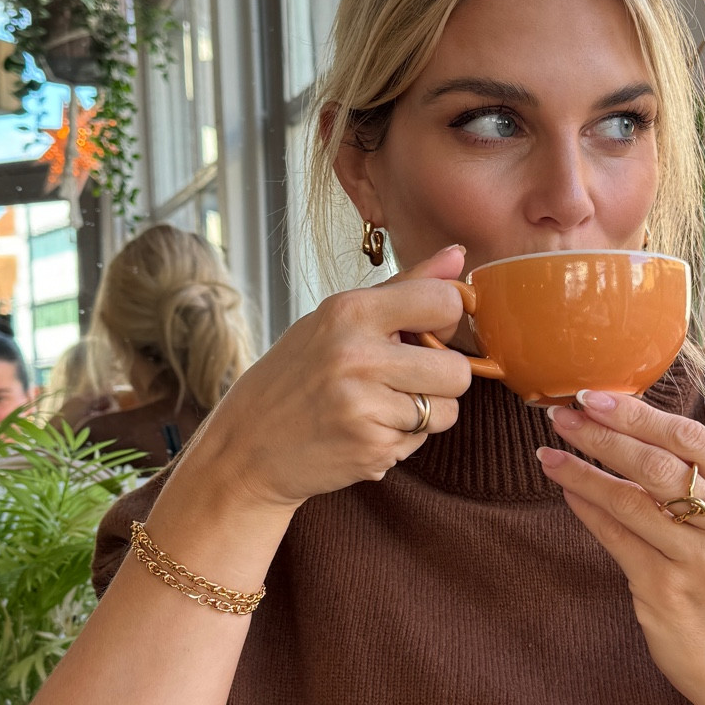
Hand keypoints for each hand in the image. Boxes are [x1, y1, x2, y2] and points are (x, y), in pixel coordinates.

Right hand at [194, 247, 474, 513]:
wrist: (246, 447)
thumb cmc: (294, 376)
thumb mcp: (336, 318)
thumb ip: (404, 287)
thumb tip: (458, 255)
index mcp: (349, 312)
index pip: (445, 302)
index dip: (446, 320)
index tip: (424, 332)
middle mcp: (357, 357)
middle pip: (458, 370)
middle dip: (442, 378)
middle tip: (405, 379)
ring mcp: (364, 407)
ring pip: (447, 411)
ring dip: (424, 413)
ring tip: (380, 407)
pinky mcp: (371, 450)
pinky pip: (421, 441)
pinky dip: (400, 439)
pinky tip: (364, 431)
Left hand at [537, 392, 704, 704]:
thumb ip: (702, 477)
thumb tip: (628, 421)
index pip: (692, 438)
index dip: (638, 413)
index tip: (595, 396)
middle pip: (657, 464)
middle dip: (602, 434)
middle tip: (561, 413)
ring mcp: (700, 562)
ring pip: (629, 501)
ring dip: (582, 471)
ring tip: (549, 451)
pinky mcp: (665, 592)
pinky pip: (615, 538)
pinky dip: (587, 508)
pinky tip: (566, 489)